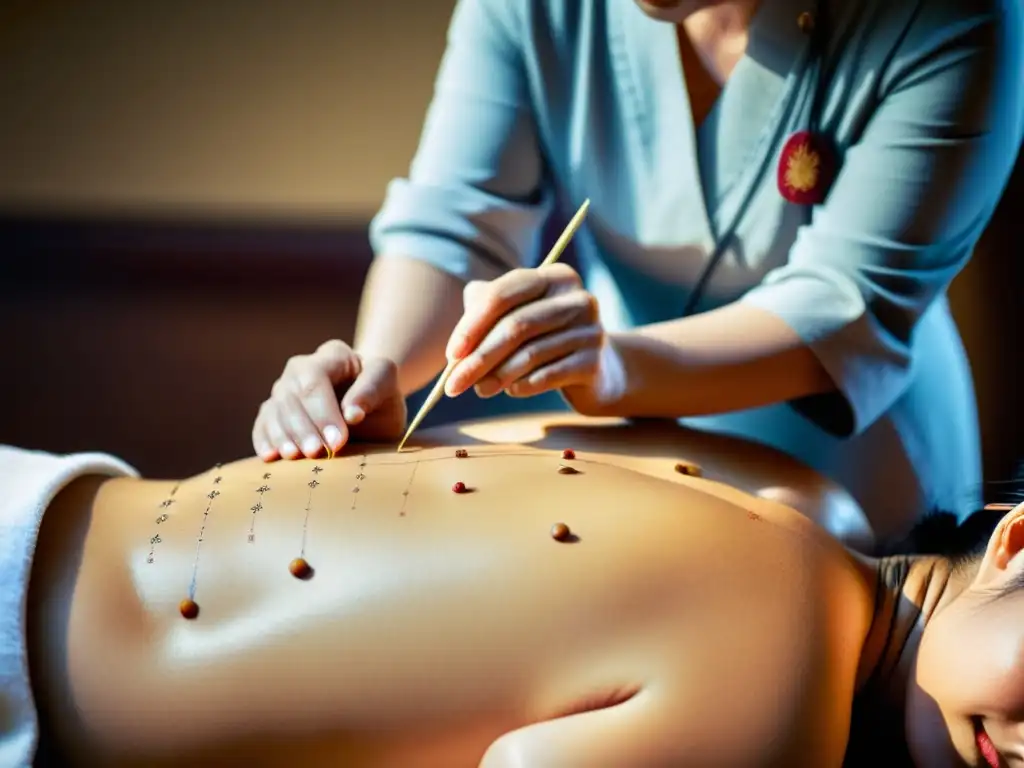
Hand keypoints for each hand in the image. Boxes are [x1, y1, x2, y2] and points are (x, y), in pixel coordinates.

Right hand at [252, 340, 406, 460]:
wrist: (370, 411)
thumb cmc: (381, 397)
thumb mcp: (387, 387)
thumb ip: (373, 390)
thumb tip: (351, 413)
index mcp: (333, 355)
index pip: (315, 379)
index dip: (322, 412)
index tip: (338, 441)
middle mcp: (302, 368)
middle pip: (291, 396)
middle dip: (302, 427)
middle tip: (317, 453)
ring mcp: (284, 388)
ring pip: (274, 410)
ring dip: (283, 435)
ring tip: (295, 457)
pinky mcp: (274, 411)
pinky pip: (262, 423)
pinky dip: (264, 439)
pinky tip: (270, 456)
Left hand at [444, 264, 612, 405]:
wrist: (599, 370)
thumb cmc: (546, 340)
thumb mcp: (517, 318)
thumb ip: (485, 316)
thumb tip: (458, 347)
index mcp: (554, 277)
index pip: (503, 294)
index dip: (472, 325)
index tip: (451, 354)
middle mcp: (577, 298)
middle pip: (515, 326)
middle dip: (479, 357)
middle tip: (453, 384)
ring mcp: (591, 329)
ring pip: (531, 353)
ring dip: (497, 375)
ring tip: (479, 390)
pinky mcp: (595, 361)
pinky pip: (549, 374)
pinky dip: (524, 385)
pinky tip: (511, 391)